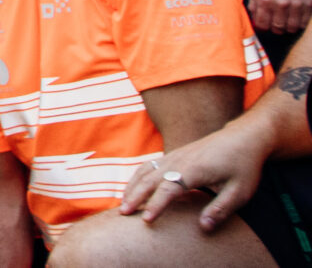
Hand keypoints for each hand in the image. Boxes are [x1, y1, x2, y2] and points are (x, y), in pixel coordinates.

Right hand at [120, 114, 284, 231]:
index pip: (169, 189)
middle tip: (122, 214)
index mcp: (194, 170)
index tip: (146, 220)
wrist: (242, 138)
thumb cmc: (243, 166)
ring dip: (131, 187)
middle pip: (149, 179)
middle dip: (134, 196)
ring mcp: (174, 156)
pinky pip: (148, 166)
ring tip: (123, 204)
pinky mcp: (173, 155)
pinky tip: (133, 189)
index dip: (156, 205)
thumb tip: (203, 227)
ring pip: (144, 171)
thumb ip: (220, 210)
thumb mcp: (240, 192)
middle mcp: (178, 161)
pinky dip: (136, 179)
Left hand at [252, 0, 311, 34]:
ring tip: (285, 20)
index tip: (263, 24)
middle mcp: (280, 4)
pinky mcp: (308, 4)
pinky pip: (303, 23)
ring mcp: (296, 5)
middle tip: (275, 23)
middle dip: (274, 28)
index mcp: (264, 0)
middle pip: (278, 29)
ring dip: (287, 27)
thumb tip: (254, 19)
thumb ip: (254, 4)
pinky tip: (295, 17)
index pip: (262, 25)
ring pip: (292, 28)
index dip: (262, 27)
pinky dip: (299, 23)